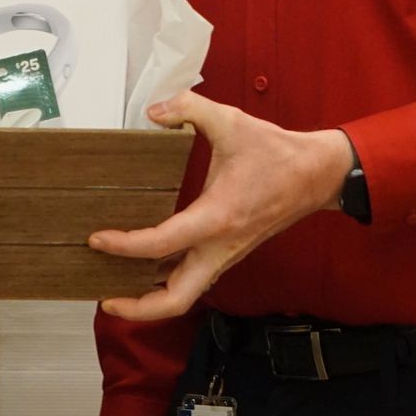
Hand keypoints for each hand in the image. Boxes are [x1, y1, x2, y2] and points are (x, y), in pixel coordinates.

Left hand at [88, 91, 352, 321]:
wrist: (318, 175)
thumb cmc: (277, 154)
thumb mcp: (232, 121)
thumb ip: (189, 108)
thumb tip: (154, 112)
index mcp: (218, 217)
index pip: (162, 244)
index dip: (125, 246)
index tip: (97, 239)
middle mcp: (221, 246)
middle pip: (176, 300)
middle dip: (138, 308)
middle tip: (105, 297)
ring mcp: (226, 254)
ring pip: (186, 296)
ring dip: (152, 301)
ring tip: (117, 289)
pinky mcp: (229, 252)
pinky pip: (195, 280)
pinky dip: (168, 284)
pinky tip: (147, 269)